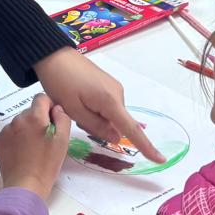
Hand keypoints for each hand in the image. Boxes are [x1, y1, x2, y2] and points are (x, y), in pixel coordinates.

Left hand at [0, 94, 71, 197]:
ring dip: (26, 129)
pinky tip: (22, 152)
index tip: (52, 120)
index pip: (41, 98)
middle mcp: (18, 119)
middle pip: (30, 111)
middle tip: (44, 139)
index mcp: (35, 117)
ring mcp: (6, 130)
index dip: (49, 106)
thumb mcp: (62, 141)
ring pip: (19, 122)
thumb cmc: (47, 165)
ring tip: (32, 148)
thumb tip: (56, 108)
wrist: (25, 185)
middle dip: (38, 120)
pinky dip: (16, 139)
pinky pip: (9, 133)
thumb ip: (62, 118)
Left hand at [33, 47, 165, 163]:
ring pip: (109, 116)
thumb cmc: (60, 82)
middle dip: (98, 127)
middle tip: (73, 114)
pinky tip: (78, 99)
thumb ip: (96, 126)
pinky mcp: (107, 84)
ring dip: (94, 118)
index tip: (161, 160)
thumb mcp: (73, 109)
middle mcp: (117, 93)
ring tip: (73, 104)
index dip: (146, 146)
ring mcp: (113, 87)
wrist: (53, 54)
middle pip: (115, 123)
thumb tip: (117, 138)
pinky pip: (106, 106)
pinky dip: (94, 109)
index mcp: (110, 101)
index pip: (132, 129)